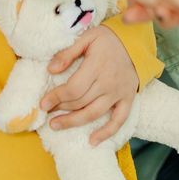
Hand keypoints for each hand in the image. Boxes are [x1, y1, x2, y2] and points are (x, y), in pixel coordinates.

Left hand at [41, 27, 138, 145]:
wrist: (135, 43)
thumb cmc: (108, 40)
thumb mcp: (87, 38)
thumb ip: (68, 53)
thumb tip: (51, 69)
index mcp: (97, 66)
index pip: (73, 88)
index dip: (56, 97)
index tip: (43, 103)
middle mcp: (108, 82)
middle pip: (80, 102)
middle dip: (60, 109)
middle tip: (47, 112)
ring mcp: (118, 93)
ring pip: (94, 113)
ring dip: (73, 122)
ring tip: (56, 125)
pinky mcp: (128, 99)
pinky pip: (119, 120)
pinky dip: (106, 133)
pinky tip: (92, 141)